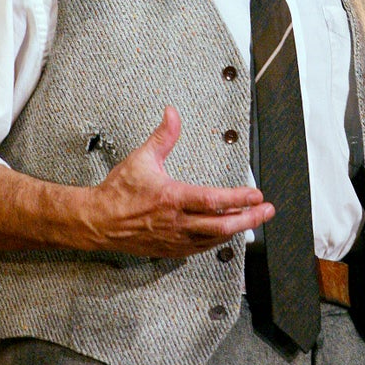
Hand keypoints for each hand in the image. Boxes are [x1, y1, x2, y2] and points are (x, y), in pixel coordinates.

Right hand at [80, 106, 274, 257]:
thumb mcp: (142, 157)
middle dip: (249, 218)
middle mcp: (177, 222)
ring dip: (237, 230)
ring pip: (214, 239)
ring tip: (253, 220)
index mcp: (173, 198)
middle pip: (222, 225)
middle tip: (266, 211)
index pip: (214, 200)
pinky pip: (201, 248)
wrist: (98, 221)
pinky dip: (218, 240)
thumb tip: (172, 114)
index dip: (239, 198)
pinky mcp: (171, 250)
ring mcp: (175, 239)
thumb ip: (163, 135)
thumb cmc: (118, 192)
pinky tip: (226, 234)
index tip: (256, 195)